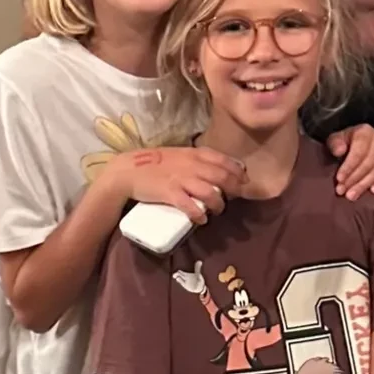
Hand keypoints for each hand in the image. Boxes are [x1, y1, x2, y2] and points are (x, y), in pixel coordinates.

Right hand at [113, 144, 245, 220]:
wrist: (128, 170)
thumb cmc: (155, 163)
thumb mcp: (179, 154)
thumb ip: (198, 160)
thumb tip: (217, 170)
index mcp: (194, 154)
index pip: (223, 160)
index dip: (237, 171)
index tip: (244, 180)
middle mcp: (191, 165)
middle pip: (222, 177)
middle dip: (234, 190)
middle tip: (235, 198)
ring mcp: (181, 179)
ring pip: (210, 193)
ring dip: (218, 204)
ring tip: (217, 210)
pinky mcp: (170, 193)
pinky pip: (191, 206)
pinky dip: (199, 214)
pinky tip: (202, 219)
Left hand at [326, 124, 373, 197]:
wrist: (359, 141)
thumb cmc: (346, 142)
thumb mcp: (335, 140)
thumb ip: (335, 144)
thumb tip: (340, 151)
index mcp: (365, 131)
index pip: (359, 152)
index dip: (349, 167)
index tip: (339, 179)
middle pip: (369, 163)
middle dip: (354, 179)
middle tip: (343, 191)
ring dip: (365, 184)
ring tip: (352, 195)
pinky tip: (373, 191)